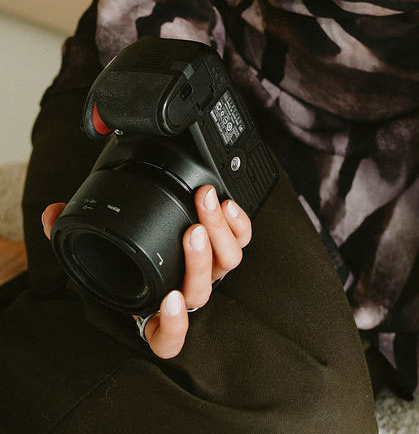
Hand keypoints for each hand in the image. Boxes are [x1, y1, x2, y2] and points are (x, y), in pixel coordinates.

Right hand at [42, 184, 251, 358]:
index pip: (168, 339)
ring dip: (218, 234)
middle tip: (191, 230)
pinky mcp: (228, 247)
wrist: (156, 238)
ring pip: (226, 264)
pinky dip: (238, 225)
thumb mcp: (99, 250)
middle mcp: (187, 296)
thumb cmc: (129, 256)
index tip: (167, 300)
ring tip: (205, 203)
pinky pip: (242, 243)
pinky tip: (226, 204)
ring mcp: (211, 273)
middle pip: (201, 290)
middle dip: (198, 260)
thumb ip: (74, 233)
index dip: (173, 326)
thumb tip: (52, 215)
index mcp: (156, 311)